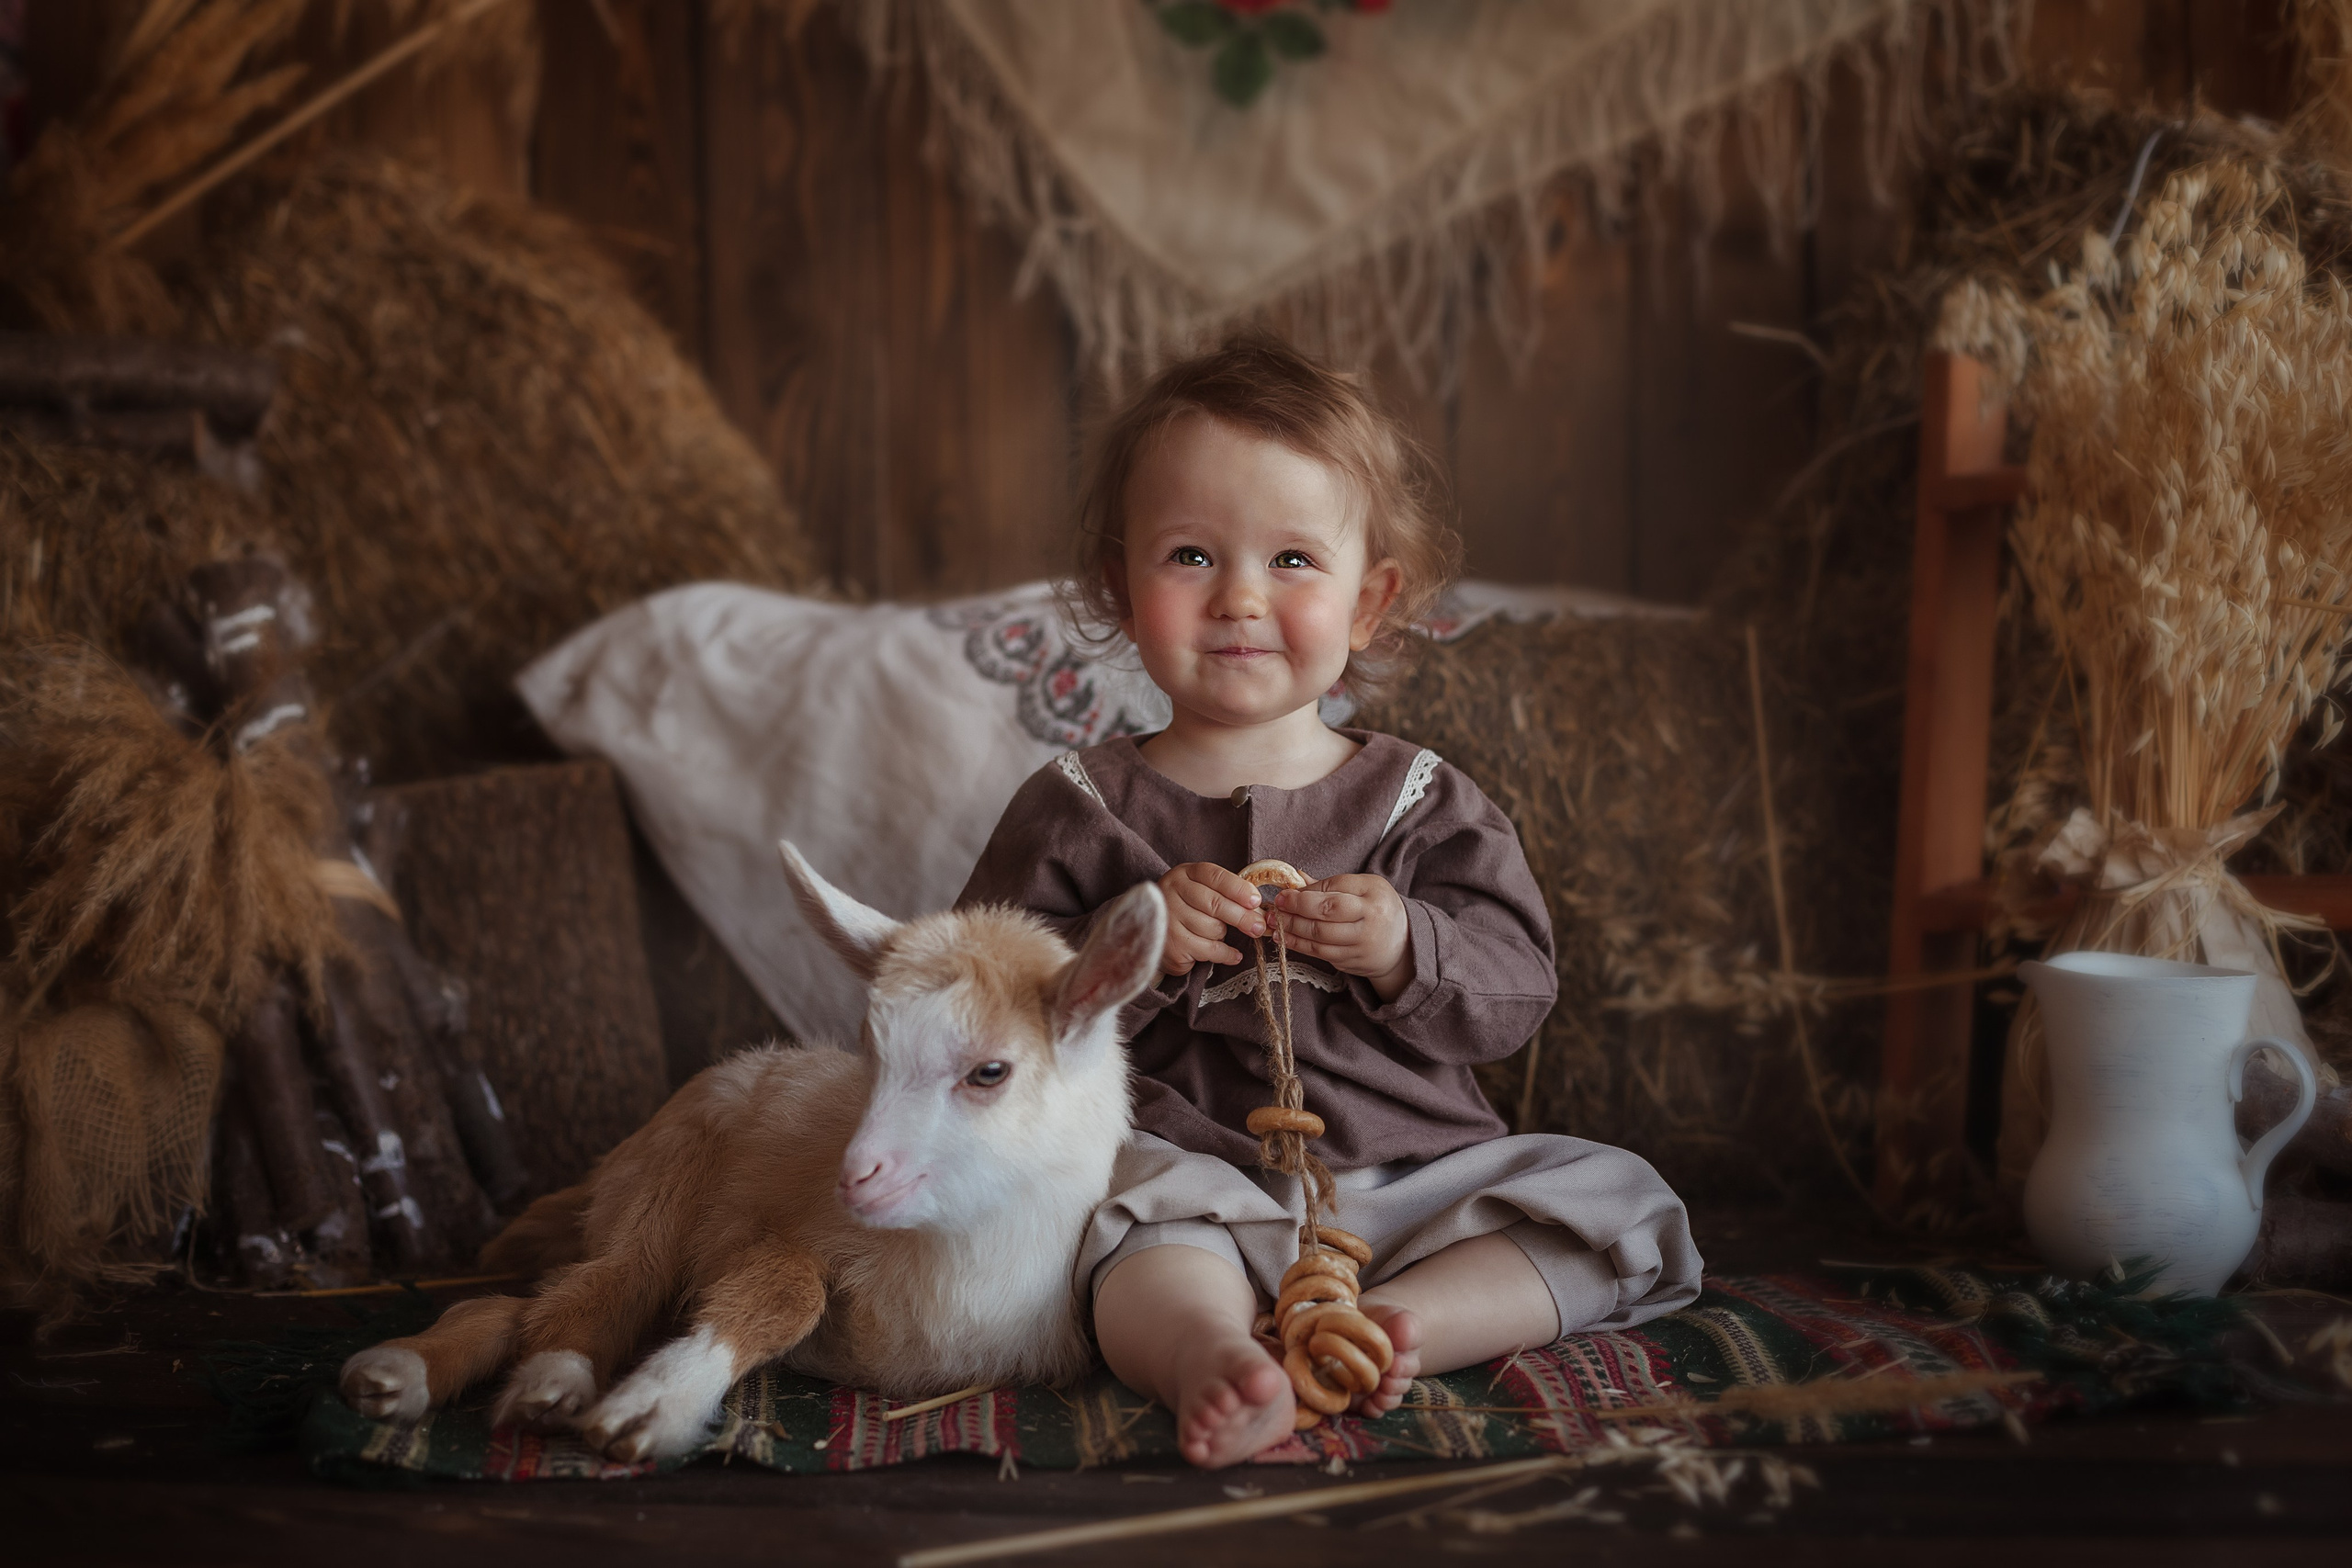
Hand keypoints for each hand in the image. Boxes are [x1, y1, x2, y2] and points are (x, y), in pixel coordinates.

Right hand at [1155, 862, 1267, 978]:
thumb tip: (1258, 910)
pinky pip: (1210, 949)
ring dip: (1224, 934)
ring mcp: (1170, 919)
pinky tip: (1234, 955)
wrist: (1156, 934)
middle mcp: (1172, 892)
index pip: (1215, 876)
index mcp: (1184, 874)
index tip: (1256, 902)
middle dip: (1242, 916)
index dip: (1238, 889)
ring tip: (1219, 934)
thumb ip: (1226, 894)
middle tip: (1259, 926)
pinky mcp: (1173, 945)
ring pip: (1213, 928)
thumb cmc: (1189, 909)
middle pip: (1215, 904)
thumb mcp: (1203, 890)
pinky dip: (1227, 954)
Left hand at [1271, 876, 1413, 1000]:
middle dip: (1297, 908)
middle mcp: (1371, 917)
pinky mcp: (1353, 961)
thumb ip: (1331, 885)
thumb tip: (1295, 876)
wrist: (1402, 945)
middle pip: (1327, 911)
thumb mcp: (1363, 889)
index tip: (1285, 892)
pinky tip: (1284, 938)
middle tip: (1276, 906)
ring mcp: (1363, 942)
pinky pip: (1320, 953)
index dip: (1306, 891)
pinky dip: (1299, 945)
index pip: (1335, 887)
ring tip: (1275, 923)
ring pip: (1320, 935)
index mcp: (1374, 891)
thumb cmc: (1377, 910)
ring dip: (1292, 929)